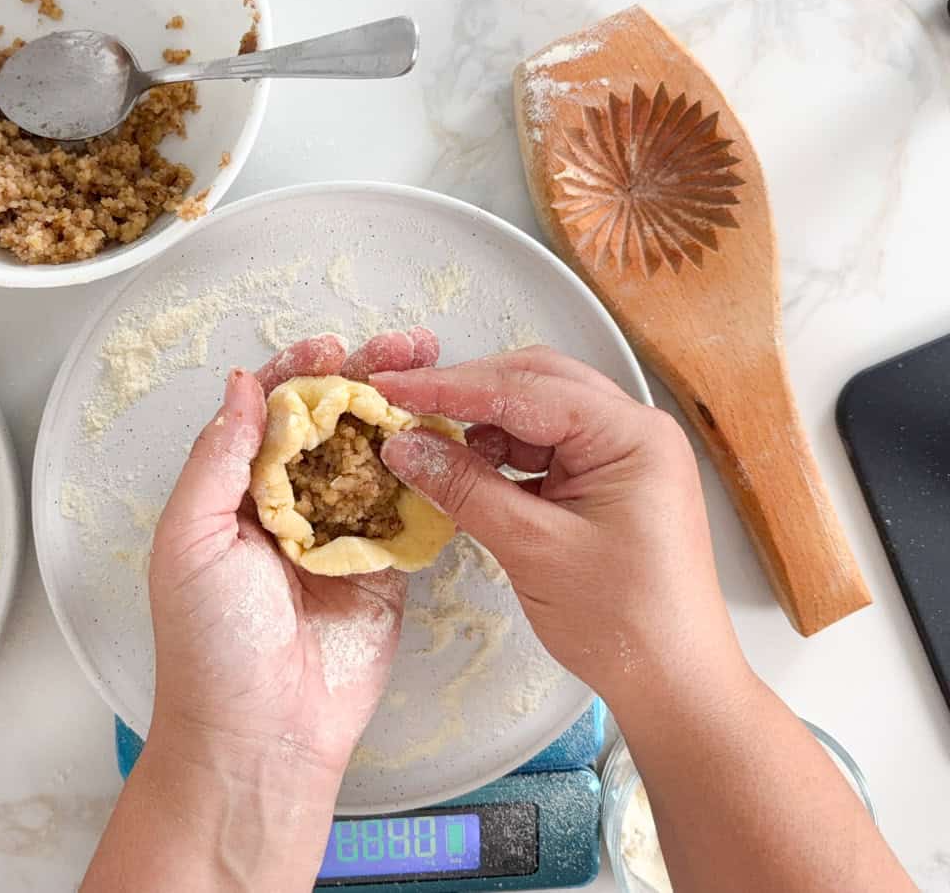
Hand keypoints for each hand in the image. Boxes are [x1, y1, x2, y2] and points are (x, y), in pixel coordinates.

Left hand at [148, 328, 439, 778]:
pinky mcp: (383, 566)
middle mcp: (289, 505)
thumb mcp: (190, 539)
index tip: (331, 344)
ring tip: (439, 378)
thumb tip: (241, 384)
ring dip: (405, 415)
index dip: (300, 372)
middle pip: (332, 424)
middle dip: (367, 379)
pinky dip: (430, 473)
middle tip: (407, 346)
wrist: (261, 735)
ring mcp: (340, 534)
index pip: (270, 412)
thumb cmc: (210, 644)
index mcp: (236, 491)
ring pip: (375, 458)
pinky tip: (452, 437)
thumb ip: (218, 458)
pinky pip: (409, 510)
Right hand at [372, 346, 745, 705]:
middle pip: (537, 383)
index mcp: (632, 435)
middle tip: (403, 404)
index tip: (392, 386)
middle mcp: (633, 430)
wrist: (672, 682)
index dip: (452, 386)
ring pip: (538, 413)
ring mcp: (622, 455)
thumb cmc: (621, 621)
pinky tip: (467, 471)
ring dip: (484, 424)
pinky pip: (545, 449)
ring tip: (431, 445)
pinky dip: (502, 455)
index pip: (527, 389)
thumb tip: (403, 446)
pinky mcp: (607, 483)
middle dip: (468, 393)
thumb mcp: (532, 548)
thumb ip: (465, 488)